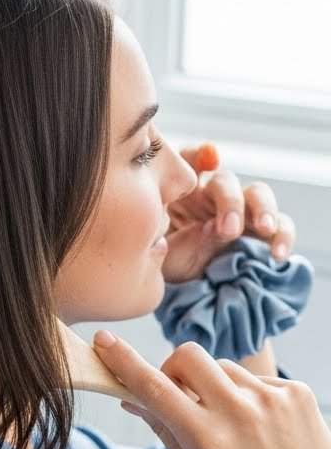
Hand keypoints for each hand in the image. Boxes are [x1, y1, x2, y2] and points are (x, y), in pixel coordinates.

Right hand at [93, 332, 330, 448]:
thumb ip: (163, 428)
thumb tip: (130, 397)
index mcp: (207, 439)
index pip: (154, 388)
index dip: (125, 362)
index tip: (105, 341)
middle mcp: (240, 414)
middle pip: (189, 356)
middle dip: (175, 367)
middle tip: (180, 391)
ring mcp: (273, 400)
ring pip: (225, 368)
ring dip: (218, 387)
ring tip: (234, 424)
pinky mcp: (298, 393)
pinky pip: (258, 379)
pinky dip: (252, 397)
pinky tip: (262, 426)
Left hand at [162, 143, 296, 284]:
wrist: (188, 291)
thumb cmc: (170, 268)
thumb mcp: (166, 259)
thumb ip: (183, 242)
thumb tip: (210, 228)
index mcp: (183, 194)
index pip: (188, 164)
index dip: (198, 156)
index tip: (209, 161)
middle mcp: (213, 197)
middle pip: (226, 181)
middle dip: (231, 201)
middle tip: (229, 229)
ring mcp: (241, 212)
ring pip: (258, 194)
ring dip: (263, 209)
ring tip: (264, 230)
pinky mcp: (262, 233)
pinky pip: (281, 225)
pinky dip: (283, 236)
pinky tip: (277, 255)